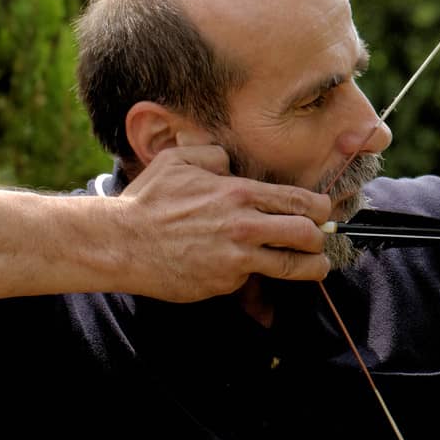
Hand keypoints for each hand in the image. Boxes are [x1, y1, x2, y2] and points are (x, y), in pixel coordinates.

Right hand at [114, 147, 333, 300]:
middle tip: (317, 241)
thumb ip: (214, 156)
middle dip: (319, 239)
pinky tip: (251, 272)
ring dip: (312, 268)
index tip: (322, 215)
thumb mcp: (180, 161)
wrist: (118, 242)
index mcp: (240, 194)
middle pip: (309, 235)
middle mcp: (245, 226)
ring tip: (316, 267)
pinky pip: (253, 281)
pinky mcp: (224, 283)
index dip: (321, 210)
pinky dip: (256, 278)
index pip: (302, 202)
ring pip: (294, 267)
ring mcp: (236, 258)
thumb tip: (233, 164)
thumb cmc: (148, 200)